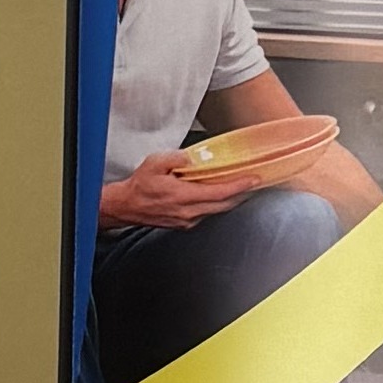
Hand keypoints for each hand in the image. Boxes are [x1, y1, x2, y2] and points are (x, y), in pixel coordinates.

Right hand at [101, 122, 332, 231]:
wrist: (125, 207)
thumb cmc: (139, 186)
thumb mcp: (156, 162)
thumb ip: (177, 158)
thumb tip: (195, 157)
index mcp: (183, 196)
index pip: (220, 193)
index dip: (240, 186)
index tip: (255, 179)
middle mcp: (189, 212)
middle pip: (225, 204)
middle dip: (242, 194)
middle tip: (256, 182)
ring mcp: (187, 221)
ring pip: (218, 210)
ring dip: (231, 199)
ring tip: (242, 187)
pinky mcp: (185, 224)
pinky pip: (208, 214)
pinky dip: (217, 204)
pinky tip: (220, 195)